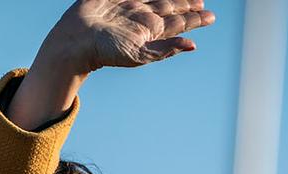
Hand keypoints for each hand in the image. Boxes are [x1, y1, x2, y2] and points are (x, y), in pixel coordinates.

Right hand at [8, 0, 214, 130]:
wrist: (76, 40)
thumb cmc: (106, 51)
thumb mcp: (139, 54)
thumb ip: (166, 49)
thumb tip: (193, 45)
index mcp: (151, 30)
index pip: (178, 23)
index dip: (195, 19)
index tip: (211, 17)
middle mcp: (143, 16)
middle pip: (170, 8)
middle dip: (187, 6)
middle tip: (202, 4)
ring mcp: (129, 5)